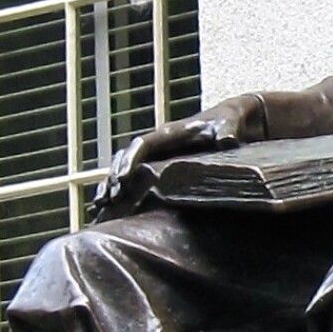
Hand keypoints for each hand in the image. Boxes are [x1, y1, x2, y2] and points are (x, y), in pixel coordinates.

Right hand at [93, 96, 266, 213]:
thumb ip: (227, 130)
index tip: (123, 178)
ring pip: (125, 171)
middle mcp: (157, 145)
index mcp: (169, 133)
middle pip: (126, 159)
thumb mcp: (230, 123)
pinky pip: (135, 182)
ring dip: (111, 188)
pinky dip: (121, 195)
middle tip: (109, 199)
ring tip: (100, 208)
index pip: (142, 144)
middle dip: (114, 178)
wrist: (232, 122)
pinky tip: (107, 211)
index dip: (130, 160)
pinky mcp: (161, 170)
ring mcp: (157, 157)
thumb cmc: (229, 120)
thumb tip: (226, 140)